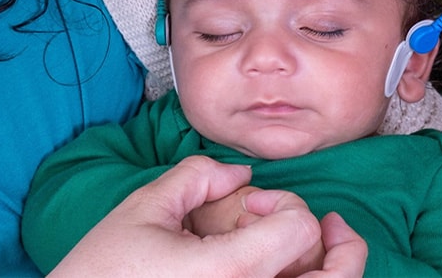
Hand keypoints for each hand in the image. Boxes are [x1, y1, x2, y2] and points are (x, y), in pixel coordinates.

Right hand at [50, 155, 362, 276]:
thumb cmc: (101, 274)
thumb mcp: (143, 209)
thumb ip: (196, 177)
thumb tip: (237, 173)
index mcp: (231, 272)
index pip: (300, 227)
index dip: (284, 203)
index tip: (250, 205)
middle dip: (340, 246)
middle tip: (328, 226)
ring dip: (331, 276)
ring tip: (316, 253)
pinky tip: (286, 274)